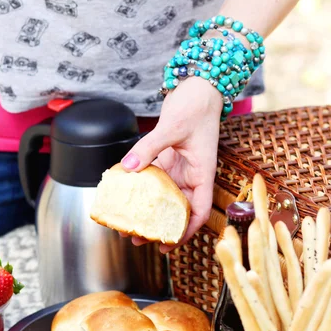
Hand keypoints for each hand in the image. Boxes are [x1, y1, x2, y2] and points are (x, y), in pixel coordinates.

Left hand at [121, 77, 221, 252]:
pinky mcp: (168, 161)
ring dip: (149, 212)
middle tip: (139, 239)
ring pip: (164, 199)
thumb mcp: (172, 127)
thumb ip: (149, 147)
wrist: (198, 87)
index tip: (168, 243)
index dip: (186, 231)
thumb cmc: (195, 106)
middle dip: (161, 227)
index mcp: (203, 174)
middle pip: (179, 210)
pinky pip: (154, 181)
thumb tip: (128, 168)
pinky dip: (142, 191)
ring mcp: (180, 170)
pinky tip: (127, 197)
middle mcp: (192, 176)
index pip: (199, 211)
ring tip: (129, 225)